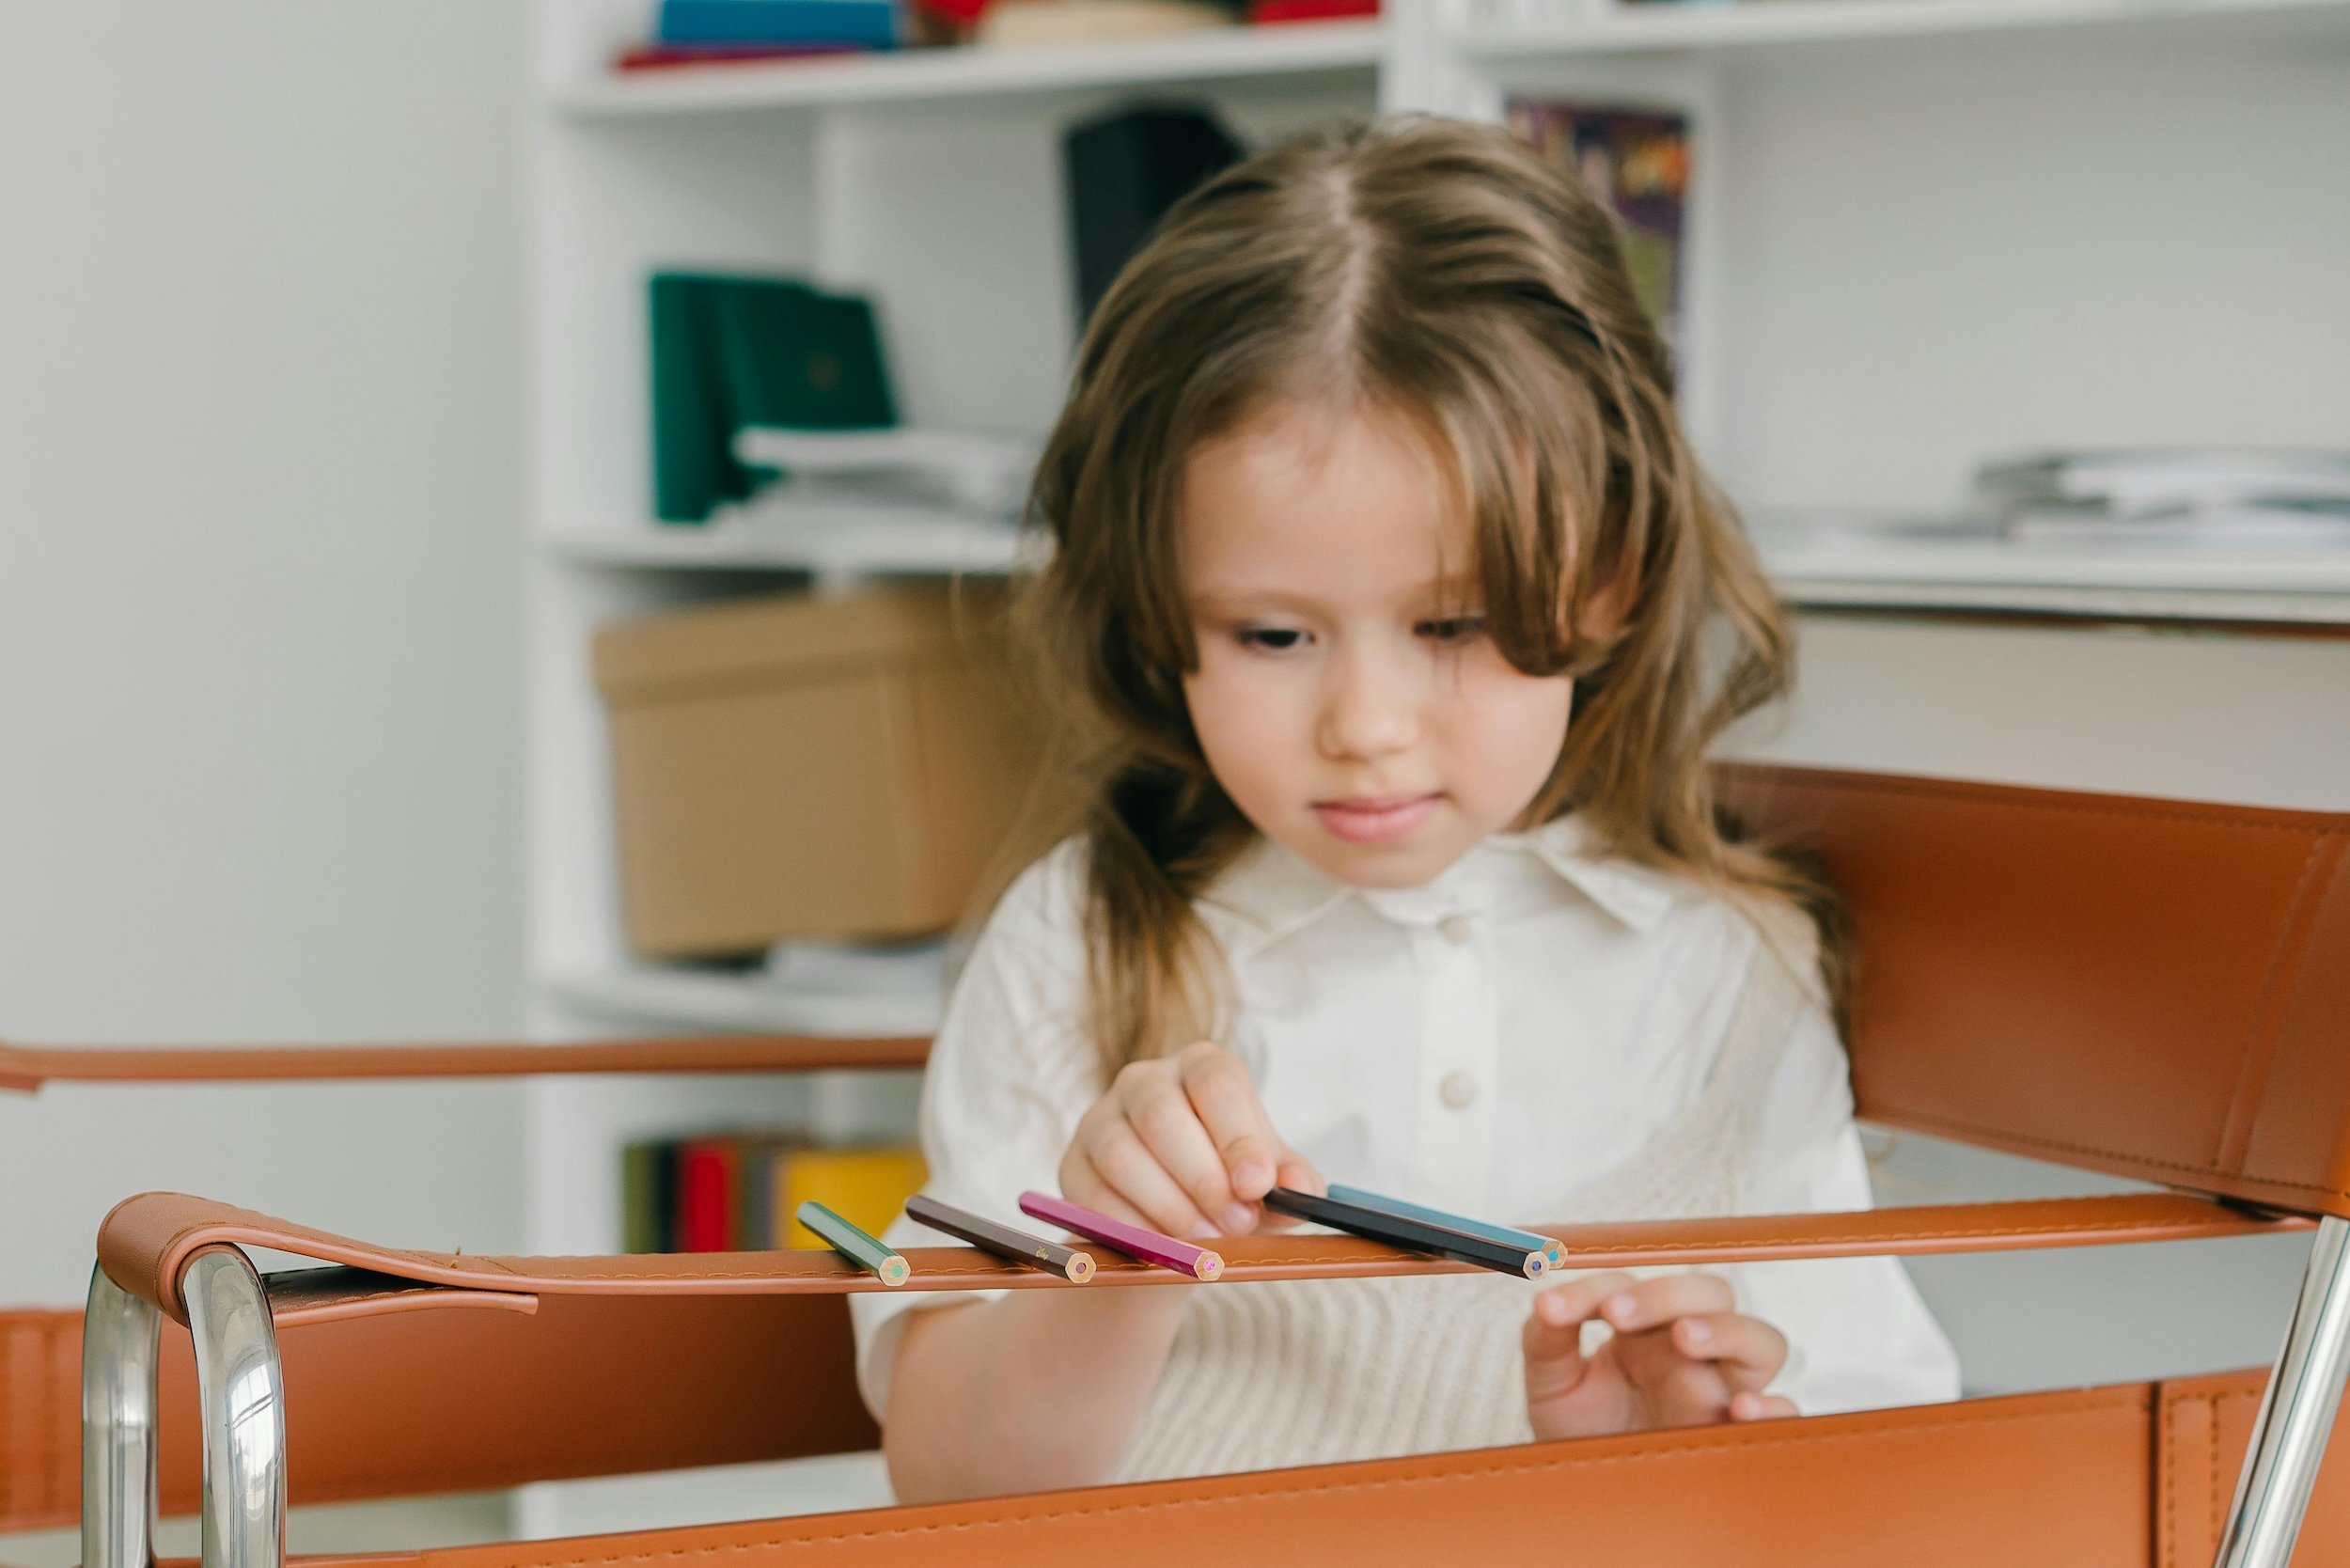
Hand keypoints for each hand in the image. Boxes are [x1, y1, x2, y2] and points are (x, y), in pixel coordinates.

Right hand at [1059, 1041, 1321, 1237]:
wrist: (1173, 1226)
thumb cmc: (1229, 1187)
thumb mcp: (1267, 1182)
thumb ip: (1291, 1183)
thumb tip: (1303, 1191)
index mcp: (1200, 1067)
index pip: (1216, 1082)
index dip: (1237, 1134)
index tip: (1257, 1185)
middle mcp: (1145, 1080)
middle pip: (1163, 1116)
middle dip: (1203, 1177)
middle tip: (1237, 1224)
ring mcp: (1100, 1119)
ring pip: (1123, 1155)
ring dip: (1168, 1205)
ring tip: (1205, 1242)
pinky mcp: (1073, 1163)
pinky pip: (1093, 1195)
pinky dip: (1132, 1227)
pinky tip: (1164, 1248)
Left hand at [1522, 1270, 1797, 1440]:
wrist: (1587, 1494)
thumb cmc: (1578, 1431)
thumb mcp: (1552, 1380)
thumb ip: (1548, 1336)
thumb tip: (1546, 1302)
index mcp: (1650, 1327)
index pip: (1643, 1283)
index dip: (1604, 1286)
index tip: (1559, 1311)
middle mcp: (1694, 1353)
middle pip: (1713, 1295)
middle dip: (1668, 1294)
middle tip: (1617, 1315)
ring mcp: (1723, 1392)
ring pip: (1762, 1342)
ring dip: (1726, 1330)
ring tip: (1683, 1338)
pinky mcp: (1739, 1439)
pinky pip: (1787, 1416)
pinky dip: (1774, 1407)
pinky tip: (1740, 1409)